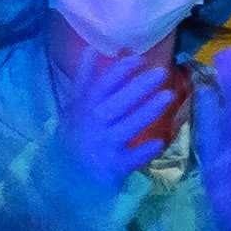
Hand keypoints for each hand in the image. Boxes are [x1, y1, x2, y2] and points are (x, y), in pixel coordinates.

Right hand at [49, 43, 180, 200]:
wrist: (62, 181)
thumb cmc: (76, 138)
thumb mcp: (74, 108)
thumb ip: (85, 81)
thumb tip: (94, 49)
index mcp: (80, 109)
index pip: (98, 85)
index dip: (117, 71)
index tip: (138, 57)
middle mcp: (89, 125)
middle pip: (113, 103)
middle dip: (136, 87)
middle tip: (161, 72)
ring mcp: (99, 147)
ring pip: (124, 127)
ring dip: (145, 111)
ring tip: (169, 96)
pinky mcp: (110, 169)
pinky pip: (129, 159)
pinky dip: (142, 151)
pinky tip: (159, 142)